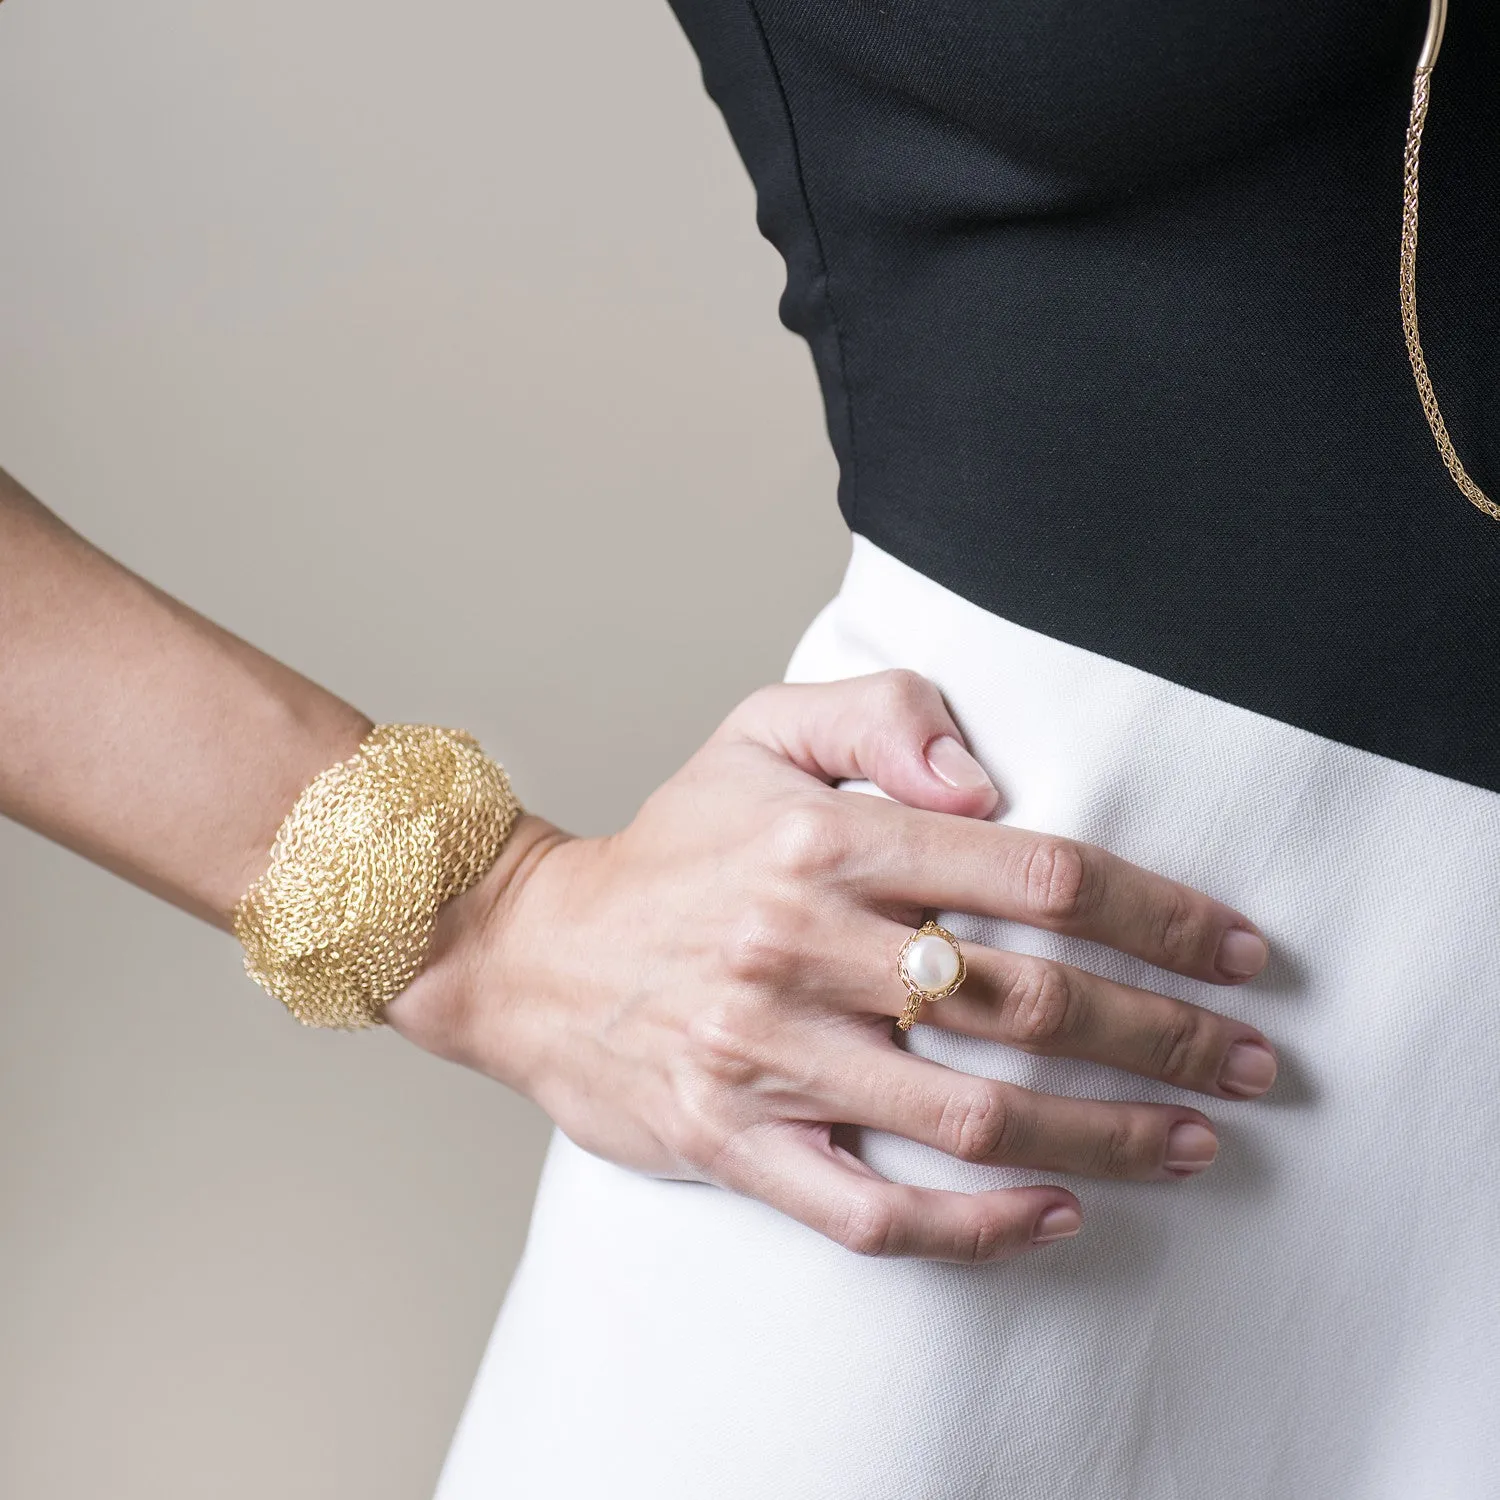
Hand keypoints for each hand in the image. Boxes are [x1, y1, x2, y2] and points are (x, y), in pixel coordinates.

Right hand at [387, 670, 1275, 1263]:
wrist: (532, 949)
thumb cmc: (674, 844)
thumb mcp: (759, 730)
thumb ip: (880, 713)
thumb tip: (987, 777)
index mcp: (825, 842)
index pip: (1038, 874)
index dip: (1160, 914)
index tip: (1236, 951)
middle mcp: (800, 947)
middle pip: (1028, 999)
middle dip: (1166, 1033)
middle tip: (1251, 1061)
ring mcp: (767, 1055)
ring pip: (972, 1117)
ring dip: (1105, 1136)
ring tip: (1195, 1143)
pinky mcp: (734, 1141)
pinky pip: (871, 1210)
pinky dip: (977, 1227)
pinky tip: (1056, 1216)